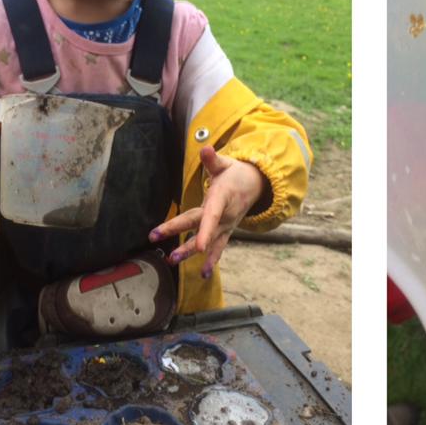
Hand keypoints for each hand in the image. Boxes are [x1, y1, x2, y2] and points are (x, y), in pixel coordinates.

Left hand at [151, 143, 266, 279]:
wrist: (255, 185)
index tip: (199, 246)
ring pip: (208, 243)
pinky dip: (210, 261)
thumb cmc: (235, 173)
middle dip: (187, 243)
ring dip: (191, 254)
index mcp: (221, 199)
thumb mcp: (225, 163)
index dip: (205, 231)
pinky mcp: (225, 231)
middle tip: (170, 256)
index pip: (211, 216)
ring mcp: (225, 226)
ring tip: (174, 262)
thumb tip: (206, 149)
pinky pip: (218, 248)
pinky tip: (202, 275)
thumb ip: (213, 159)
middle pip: (202, 229)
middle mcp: (224, 217)